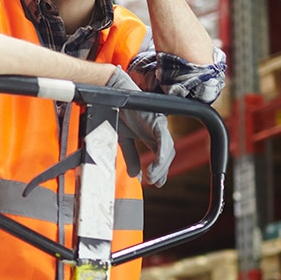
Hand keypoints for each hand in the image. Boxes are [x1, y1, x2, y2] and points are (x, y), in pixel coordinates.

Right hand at [106, 66, 174, 186]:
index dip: (160, 170)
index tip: (156, 182)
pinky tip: (158, 162)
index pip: (160, 156)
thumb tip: (135, 175)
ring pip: (168, 149)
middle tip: (156, 182)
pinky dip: (162, 152)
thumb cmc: (118, 113)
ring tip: (153, 177)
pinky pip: (164, 139)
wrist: (112, 97)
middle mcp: (157, 131)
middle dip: (162, 170)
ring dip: (162, 165)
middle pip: (167, 154)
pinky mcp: (157, 121)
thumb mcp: (123, 140)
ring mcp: (159, 125)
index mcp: (150, 135)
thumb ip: (131, 157)